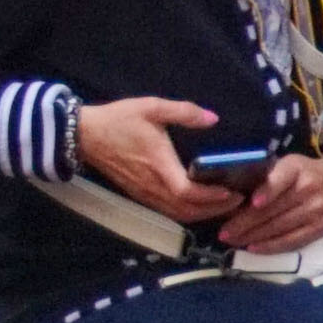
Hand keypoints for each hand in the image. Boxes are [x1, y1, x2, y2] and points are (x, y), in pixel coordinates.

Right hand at [70, 94, 243, 222]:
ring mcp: (145, 193)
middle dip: (216, 209)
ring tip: (224, 204)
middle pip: (188, 211)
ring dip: (204, 215)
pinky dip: (188, 213)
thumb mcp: (150, 107)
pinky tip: (199, 204)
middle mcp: (153, 185)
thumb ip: (183, 112)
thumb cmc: (118, 120)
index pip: (188, 192)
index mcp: (159, 165)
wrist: (84, 135)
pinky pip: (169, 212)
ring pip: (179, 215)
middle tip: (239, 200)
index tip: (233, 191)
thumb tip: (213, 118)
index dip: (212, 197)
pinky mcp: (139, 195)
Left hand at [226, 149, 322, 253]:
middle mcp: (308, 189)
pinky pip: (294, 240)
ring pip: (280, 227)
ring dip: (254, 236)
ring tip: (232, 241)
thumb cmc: (312, 172)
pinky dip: (272, 246)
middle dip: (245, 223)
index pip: (280, 179)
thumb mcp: (293, 164)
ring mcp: (317, 210)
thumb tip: (234, 193)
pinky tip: (254, 248)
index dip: (268, 191)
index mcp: (296, 168)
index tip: (253, 202)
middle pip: (273, 209)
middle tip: (223, 232)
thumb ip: (270, 176)